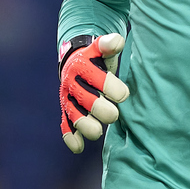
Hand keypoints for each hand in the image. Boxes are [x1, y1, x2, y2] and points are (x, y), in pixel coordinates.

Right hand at [59, 34, 128, 152]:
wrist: (76, 62)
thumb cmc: (97, 57)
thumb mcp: (102, 48)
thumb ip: (109, 44)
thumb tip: (117, 41)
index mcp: (82, 66)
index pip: (96, 79)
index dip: (111, 88)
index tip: (124, 95)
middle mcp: (72, 84)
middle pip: (85, 101)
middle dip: (100, 110)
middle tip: (114, 115)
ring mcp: (68, 99)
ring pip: (75, 116)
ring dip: (85, 126)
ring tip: (98, 132)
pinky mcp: (66, 112)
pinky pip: (65, 126)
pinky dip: (70, 137)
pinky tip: (78, 148)